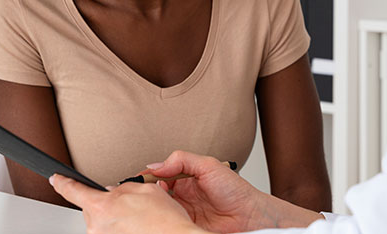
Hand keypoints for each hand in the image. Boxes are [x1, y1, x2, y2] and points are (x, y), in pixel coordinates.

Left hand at [50, 174, 203, 233]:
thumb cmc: (164, 221)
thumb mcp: (144, 188)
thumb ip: (123, 187)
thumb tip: (115, 191)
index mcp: (102, 206)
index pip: (74, 191)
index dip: (62, 183)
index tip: (56, 179)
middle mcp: (98, 226)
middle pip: (93, 208)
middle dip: (107, 203)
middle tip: (129, 204)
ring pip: (102, 222)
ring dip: (115, 217)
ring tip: (138, 218)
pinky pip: (111, 232)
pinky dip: (121, 228)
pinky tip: (137, 227)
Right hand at [146, 151, 323, 232]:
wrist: (252, 217)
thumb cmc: (236, 190)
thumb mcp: (208, 165)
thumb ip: (182, 160)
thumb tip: (156, 164)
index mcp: (184, 179)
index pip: (158, 177)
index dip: (145, 178)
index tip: (134, 181)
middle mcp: (181, 197)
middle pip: (154, 195)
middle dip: (143, 195)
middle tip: (134, 195)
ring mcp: (182, 214)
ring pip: (158, 211)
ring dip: (149, 209)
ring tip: (141, 207)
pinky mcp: (185, 229)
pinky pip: (168, 225)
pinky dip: (159, 223)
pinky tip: (154, 220)